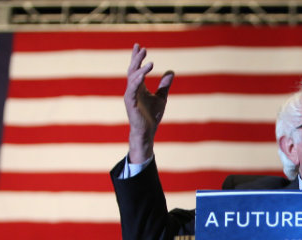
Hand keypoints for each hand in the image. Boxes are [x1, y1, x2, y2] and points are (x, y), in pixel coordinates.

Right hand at [125, 43, 173, 163]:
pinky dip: (137, 81)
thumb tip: (171, 71)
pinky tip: (142, 75)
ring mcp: (130, 96)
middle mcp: (132, 89)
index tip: (139, 45)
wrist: (147, 132)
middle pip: (133, 70)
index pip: (136, 69)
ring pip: (132, 79)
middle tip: (142, 48)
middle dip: (136, 59)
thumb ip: (165, 85)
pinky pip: (132, 90)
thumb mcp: (162, 97)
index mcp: (138, 87)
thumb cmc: (151, 116)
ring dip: (139, 69)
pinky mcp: (130, 104)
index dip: (137, 57)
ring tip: (149, 61)